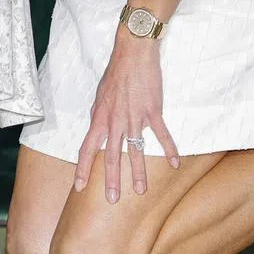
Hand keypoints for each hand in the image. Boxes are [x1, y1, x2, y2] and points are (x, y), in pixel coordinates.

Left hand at [74, 32, 179, 200]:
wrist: (132, 54)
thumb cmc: (116, 74)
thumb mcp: (100, 96)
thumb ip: (100, 115)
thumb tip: (98, 128)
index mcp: (100, 117)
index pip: (88, 148)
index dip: (83, 168)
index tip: (79, 187)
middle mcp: (114, 120)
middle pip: (110, 155)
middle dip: (111, 179)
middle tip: (112, 199)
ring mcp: (133, 117)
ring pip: (135, 150)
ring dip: (138, 171)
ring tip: (140, 190)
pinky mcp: (152, 111)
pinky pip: (161, 134)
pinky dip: (169, 149)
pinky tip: (174, 163)